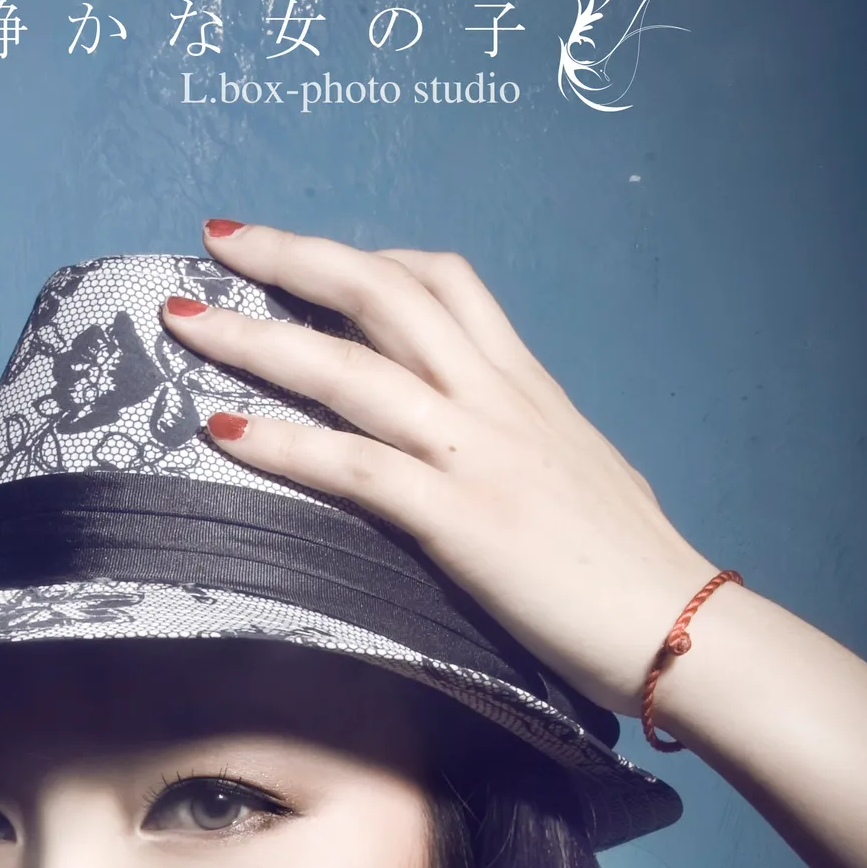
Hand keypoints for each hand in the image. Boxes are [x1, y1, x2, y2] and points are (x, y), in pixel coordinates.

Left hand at [159, 221, 722, 718]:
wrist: (684, 628)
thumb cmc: (636, 572)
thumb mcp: (582, 479)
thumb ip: (530, 450)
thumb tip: (503, 457)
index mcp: (527, 389)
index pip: (446, 283)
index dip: (369, 258)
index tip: (311, 254)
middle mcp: (496, 401)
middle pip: (381, 294)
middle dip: (292, 256)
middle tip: (218, 239)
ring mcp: (476, 454)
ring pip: (349, 367)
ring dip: (255, 337)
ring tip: (182, 322)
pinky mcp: (460, 519)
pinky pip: (352, 465)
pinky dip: (279, 442)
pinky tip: (221, 430)